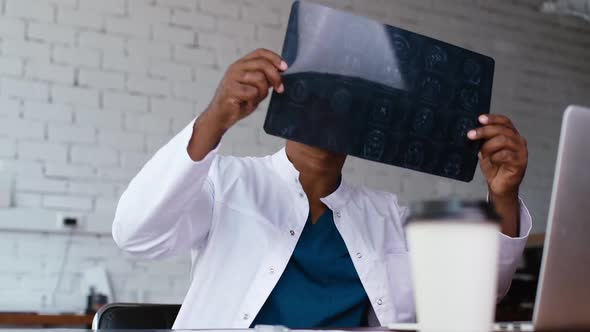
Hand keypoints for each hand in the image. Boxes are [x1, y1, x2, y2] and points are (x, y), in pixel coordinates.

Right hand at [207, 48, 287, 130]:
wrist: (221, 116)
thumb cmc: (239, 101)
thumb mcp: (255, 87)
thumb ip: (265, 78)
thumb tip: (281, 72)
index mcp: (242, 64)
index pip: (260, 53)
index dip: (275, 58)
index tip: (285, 67)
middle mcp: (236, 68)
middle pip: (263, 64)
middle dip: (276, 77)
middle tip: (280, 88)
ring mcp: (232, 78)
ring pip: (260, 78)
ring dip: (262, 92)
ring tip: (255, 98)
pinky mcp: (231, 90)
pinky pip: (252, 92)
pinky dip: (253, 100)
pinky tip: (246, 103)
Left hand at [467, 114, 527, 236]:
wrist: (499, 186)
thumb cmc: (493, 167)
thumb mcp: (485, 150)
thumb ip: (483, 140)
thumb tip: (472, 131)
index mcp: (511, 135)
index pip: (504, 121)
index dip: (492, 118)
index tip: (479, 118)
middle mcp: (518, 141)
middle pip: (502, 129)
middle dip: (484, 131)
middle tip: (471, 135)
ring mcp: (521, 151)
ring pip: (504, 140)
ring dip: (488, 146)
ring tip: (481, 153)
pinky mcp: (520, 162)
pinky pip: (506, 155)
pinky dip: (495, 156)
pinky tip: (490, 160)